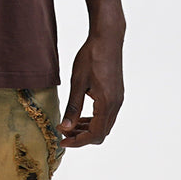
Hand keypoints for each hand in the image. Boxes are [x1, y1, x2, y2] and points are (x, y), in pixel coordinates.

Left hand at [60, 31, 123, 147]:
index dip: (77, 141)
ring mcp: (118, 99)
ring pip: (104, 125)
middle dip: (81, 137)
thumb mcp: (77, 82)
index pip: (94, 134)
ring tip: (69, 124)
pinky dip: (93, 120)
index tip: (62, 141)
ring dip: (87, 129)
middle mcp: (116, 104)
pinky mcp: (116, 94)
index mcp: (106, 103)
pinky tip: (80, 114)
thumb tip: (66, 127)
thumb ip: (73, 107)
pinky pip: (106, 115)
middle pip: (101, 133)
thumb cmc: (91, 57)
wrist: (107, 39)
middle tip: (63, 131)